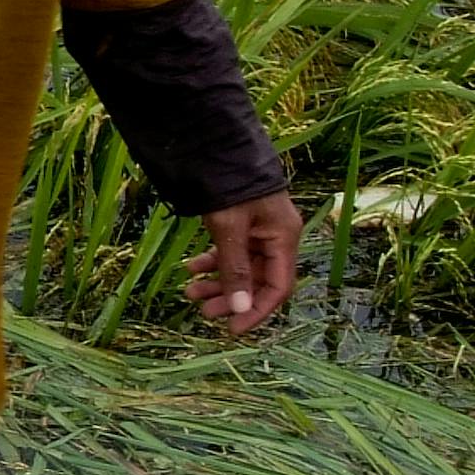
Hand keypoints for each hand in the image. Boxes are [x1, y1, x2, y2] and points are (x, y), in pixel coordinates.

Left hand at [186, 193, 303, 336]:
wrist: (218, 145)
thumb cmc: (229, 184)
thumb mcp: (229, 228)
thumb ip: (235, 269)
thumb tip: (241, 307)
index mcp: (284, 237)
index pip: (278, 287)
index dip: (257, 310)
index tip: (233, 328)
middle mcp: (277, 236)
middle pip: (259, 280)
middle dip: (231, 298)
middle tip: (203, 311)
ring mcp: (260, 230)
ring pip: (242, 267)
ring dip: (217, 282)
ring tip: (189, 292)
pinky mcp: (243, 223)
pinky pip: (231, 251)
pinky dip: (213, 262)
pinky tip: (191, 269)